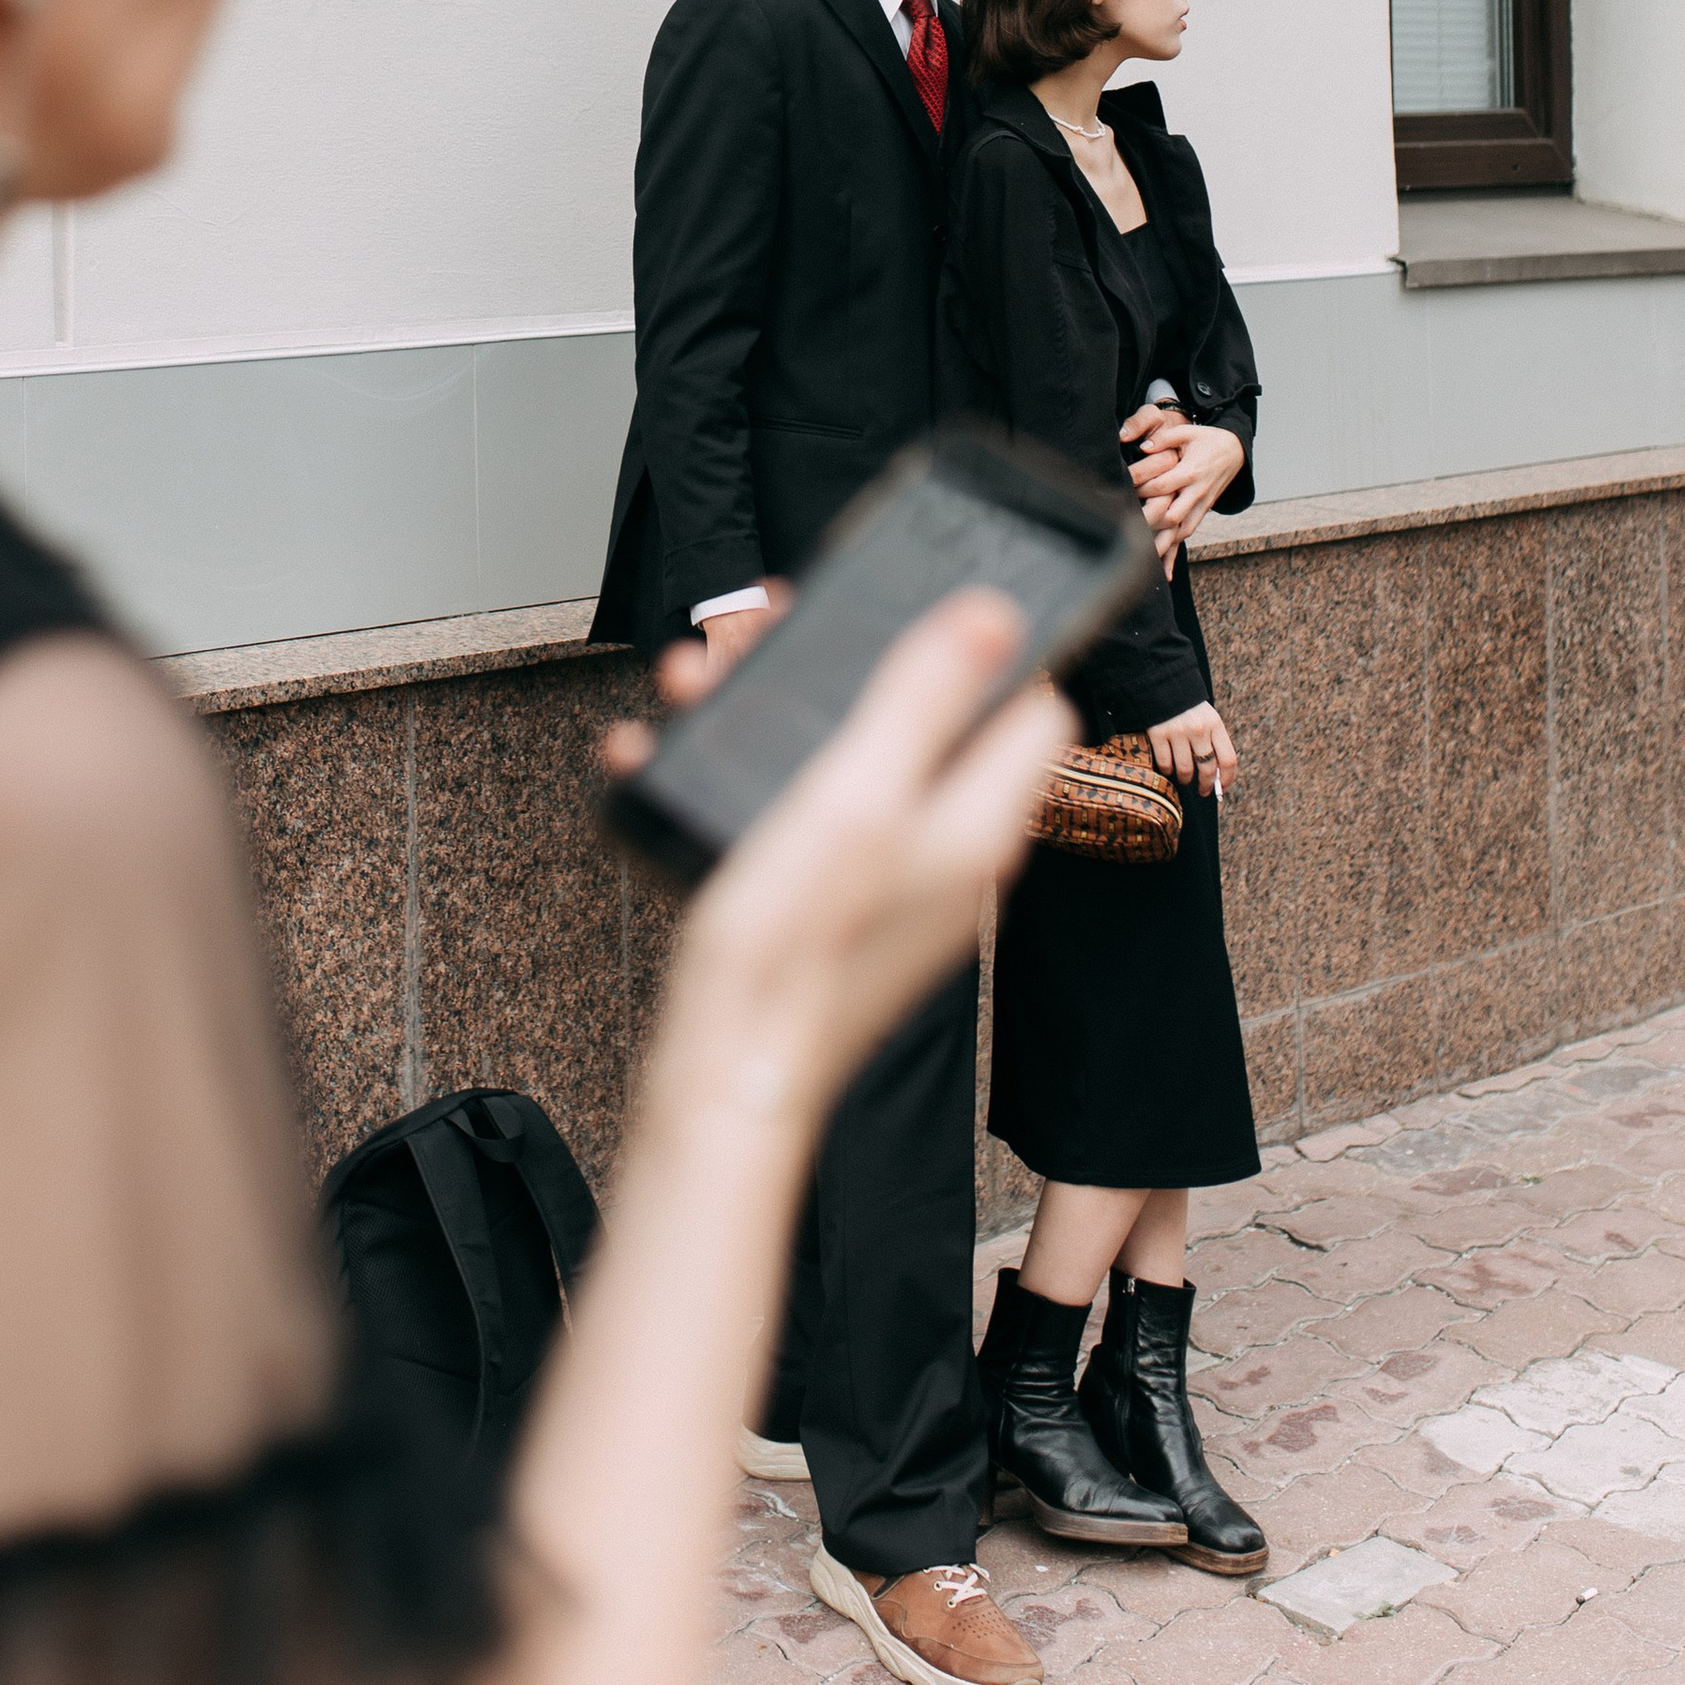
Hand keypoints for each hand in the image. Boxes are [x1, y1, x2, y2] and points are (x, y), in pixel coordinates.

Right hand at [628, 598, 1070, 1131]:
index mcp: (975, 822)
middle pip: (920, 722)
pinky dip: (729, 779)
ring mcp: (883, 880)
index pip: (1030, 710)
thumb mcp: (855, 794)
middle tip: (772, 631)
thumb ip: (923, 699)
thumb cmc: (793, 947)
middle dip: (844, 667)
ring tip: (692, 681)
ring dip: (767, 713)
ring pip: (839, 759)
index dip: (985, 650)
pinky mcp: (825, 903)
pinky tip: (654, 758)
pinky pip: (786, 813)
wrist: (720, 1078)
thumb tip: (993, 614)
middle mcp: (943, 850)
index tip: (915, 607)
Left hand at [1120, 407, 1245, 562]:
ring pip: (1181, 532)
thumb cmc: (1208, 440)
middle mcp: (1197, 492)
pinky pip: (1187, 534)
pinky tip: (1164, 572)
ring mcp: (1201, 505)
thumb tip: (1142, 447)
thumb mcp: (1187, 433)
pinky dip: (1175, 553)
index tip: (1122, 490)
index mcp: (1192, 471)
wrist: (1236, 453)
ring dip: (1162, 545)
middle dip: (1149, 526)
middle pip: (1172, 516)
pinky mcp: (1201, 512)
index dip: (1142, 489)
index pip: (1163, 485)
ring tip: (1141, 560)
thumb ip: (1164, 439)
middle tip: (1125, 532)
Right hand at [1146, 698, 1237, 797]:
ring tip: (1185, 779)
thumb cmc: (1188, 707)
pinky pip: (1165, 763)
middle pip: (1207, 768)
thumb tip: (1216, 776)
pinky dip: (1168, 771)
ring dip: (1186, 780)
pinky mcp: (1158, 733)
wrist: (1162, 684)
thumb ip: (1213, 742)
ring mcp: (1177, 731)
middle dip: (1206, 785)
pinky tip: (1169, 769)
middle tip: (1203, 791)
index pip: (1228, 759)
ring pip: (1186, 769)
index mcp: (1215, 724)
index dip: (1227, 779)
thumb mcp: (1207, 718)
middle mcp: (1198, 729)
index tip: (1222, 789)